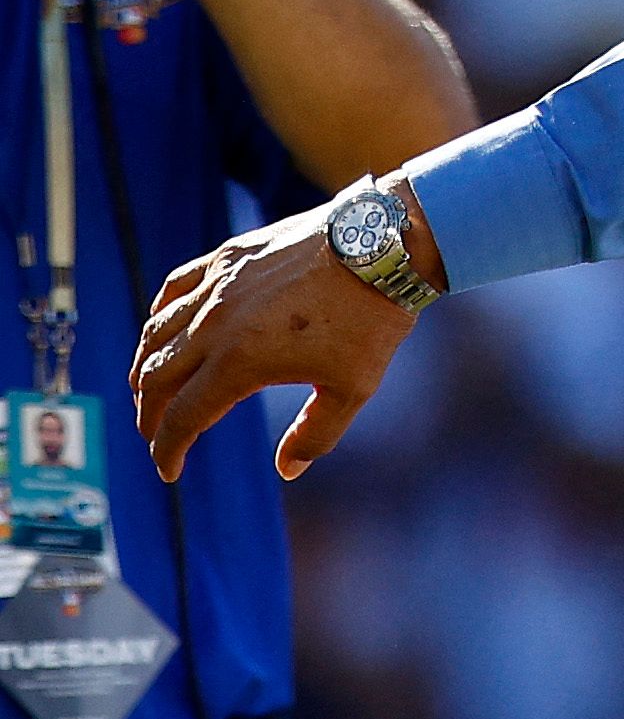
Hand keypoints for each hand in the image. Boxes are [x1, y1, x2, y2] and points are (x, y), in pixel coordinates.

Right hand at [131, 201, 420, 481]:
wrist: (383, 246)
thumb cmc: (371, 319)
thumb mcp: (352, 388)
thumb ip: (316, 434)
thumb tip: (287, 470)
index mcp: (239, 363)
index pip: (184, 417)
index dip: (168, 450)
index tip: (169, 472)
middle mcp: (214, 325)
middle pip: (156, 378)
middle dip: (149, 415)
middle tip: (154, 435)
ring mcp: (216, 286)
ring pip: (156, 333)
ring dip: (145, 368)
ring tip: (147, 391)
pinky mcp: (226, 257)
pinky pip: (174, 288)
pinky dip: (159, 316)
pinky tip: (161, 329)